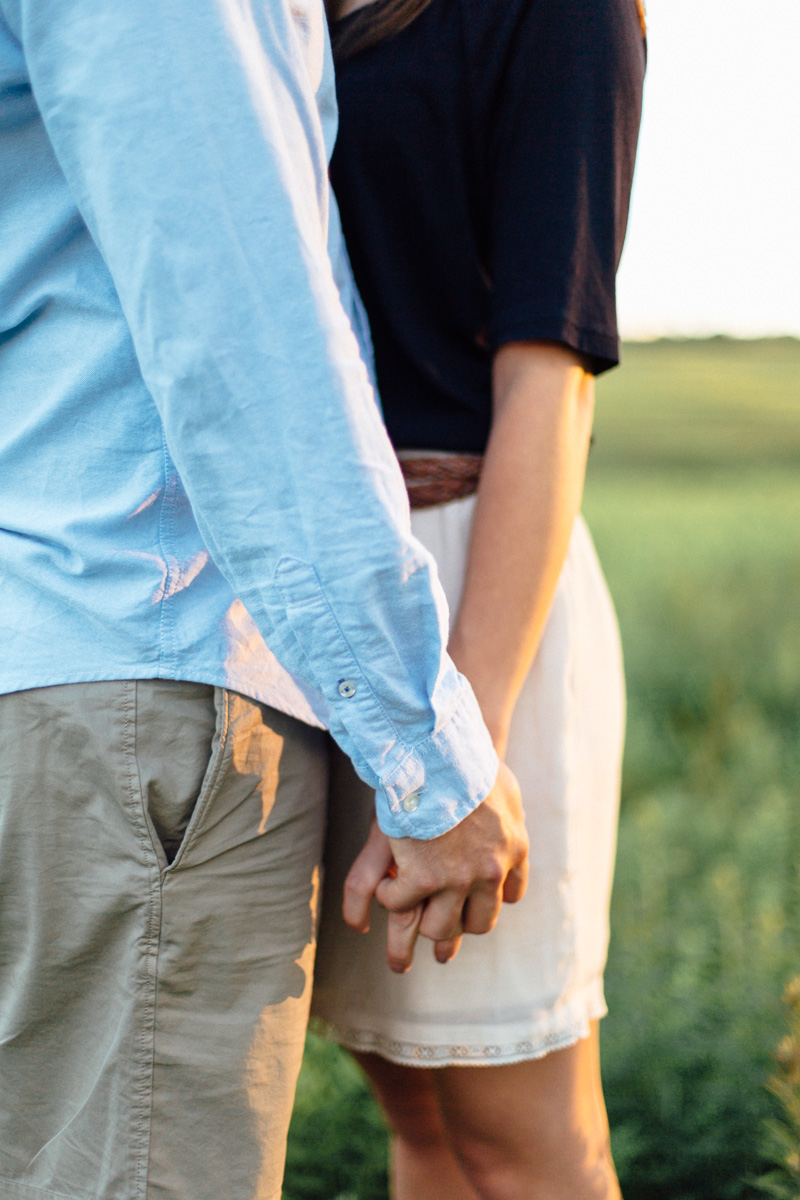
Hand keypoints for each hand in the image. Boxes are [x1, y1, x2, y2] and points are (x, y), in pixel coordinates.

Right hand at [342, 762, 527, 972]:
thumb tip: (510, 825)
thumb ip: (510, 818)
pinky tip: (386, 889)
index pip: (510, 895)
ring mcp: (456, 880)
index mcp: (514, 850)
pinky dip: (389, 898)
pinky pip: (399, 905)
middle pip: (479, 923)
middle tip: (441, 933)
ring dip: (423, 923)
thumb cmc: (470, 764)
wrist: (441, 754)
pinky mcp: (421, 879)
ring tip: (410, 912)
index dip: (488, 900)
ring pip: (440, 927)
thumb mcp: (507, 791)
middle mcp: (490, 873)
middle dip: (458, 927)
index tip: (473, 901)